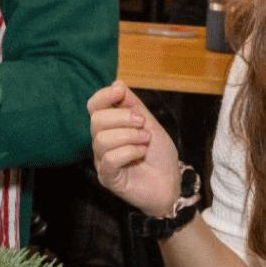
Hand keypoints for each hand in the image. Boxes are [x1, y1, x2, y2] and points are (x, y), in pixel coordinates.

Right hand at [88, 81, 184, 218]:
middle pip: (96, 120)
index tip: (119, 92)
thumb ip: (133, 106)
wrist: (171, 183)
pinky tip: (141, 154)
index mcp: (109, 127)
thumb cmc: (160, 156)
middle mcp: (101, 143)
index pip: (94, 107)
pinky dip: (129, 152)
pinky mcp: (108, 178)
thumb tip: (117, 83)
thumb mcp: (150, 124)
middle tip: (142, 124)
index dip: (103, 96)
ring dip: (129, 136)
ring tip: (145, 141)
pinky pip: (110, 159)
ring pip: (101, 139)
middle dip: (122, 117)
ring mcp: (102, 161)